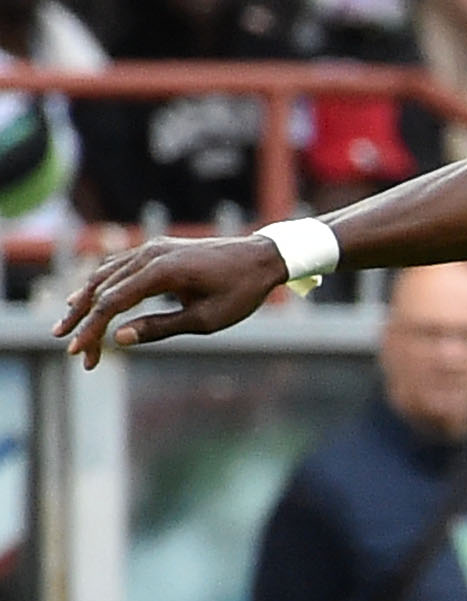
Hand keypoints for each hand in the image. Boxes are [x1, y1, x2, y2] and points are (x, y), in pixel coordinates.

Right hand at [58, 235, 297, 363]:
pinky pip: (118, 267)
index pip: (113, 302)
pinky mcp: (156, 250)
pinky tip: (87, 298)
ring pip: (105, 275)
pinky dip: (100, 284)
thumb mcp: (206, 319)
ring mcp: (152, 249)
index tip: (78, 351)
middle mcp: (150, 255)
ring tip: (69, 325)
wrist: (262, 258)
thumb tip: (119, 337)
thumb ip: (161, 327)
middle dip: (84, 320)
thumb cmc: (241, 292)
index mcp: (163, 272)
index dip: (92, 328)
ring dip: (85, 300)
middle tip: (70, 347)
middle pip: (102, 289)